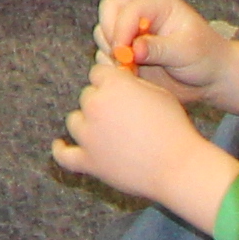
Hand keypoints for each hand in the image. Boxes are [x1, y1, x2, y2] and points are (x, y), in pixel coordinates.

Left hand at [54, 52, 210, 195]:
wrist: (178, 166)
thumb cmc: (174, 128)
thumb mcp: (158, 93)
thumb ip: (133, 84)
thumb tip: (119, 80)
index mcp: (113, 84)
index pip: (98, 74)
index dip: (109, 82)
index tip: (118, 91)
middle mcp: (95, 105)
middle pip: (87, 96)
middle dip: (101, 103)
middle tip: (121, 117)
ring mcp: (89, 135)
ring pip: (75, 121)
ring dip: (86, 123)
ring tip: (103, 131)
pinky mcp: (88, 161)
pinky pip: (64, 155)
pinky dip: (61, 150)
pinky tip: (60, 145)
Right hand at [95, 0, 230, 97]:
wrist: (210, 78)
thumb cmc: (206, 57)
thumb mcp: (187, 51)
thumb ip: (159, 48)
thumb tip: (134, 49)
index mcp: (157, 4)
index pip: (128, 8)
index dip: (121, 29)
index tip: (123, 53)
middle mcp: (141, 13)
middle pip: (108, 12)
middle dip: (111, 36)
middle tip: (123, 60)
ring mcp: (131, 32)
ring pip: (103, 33)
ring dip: (111, 53)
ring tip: (133, 70)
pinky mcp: (127, 51)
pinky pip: (105, 54)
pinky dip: (112, 65)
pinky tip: (132, 76)